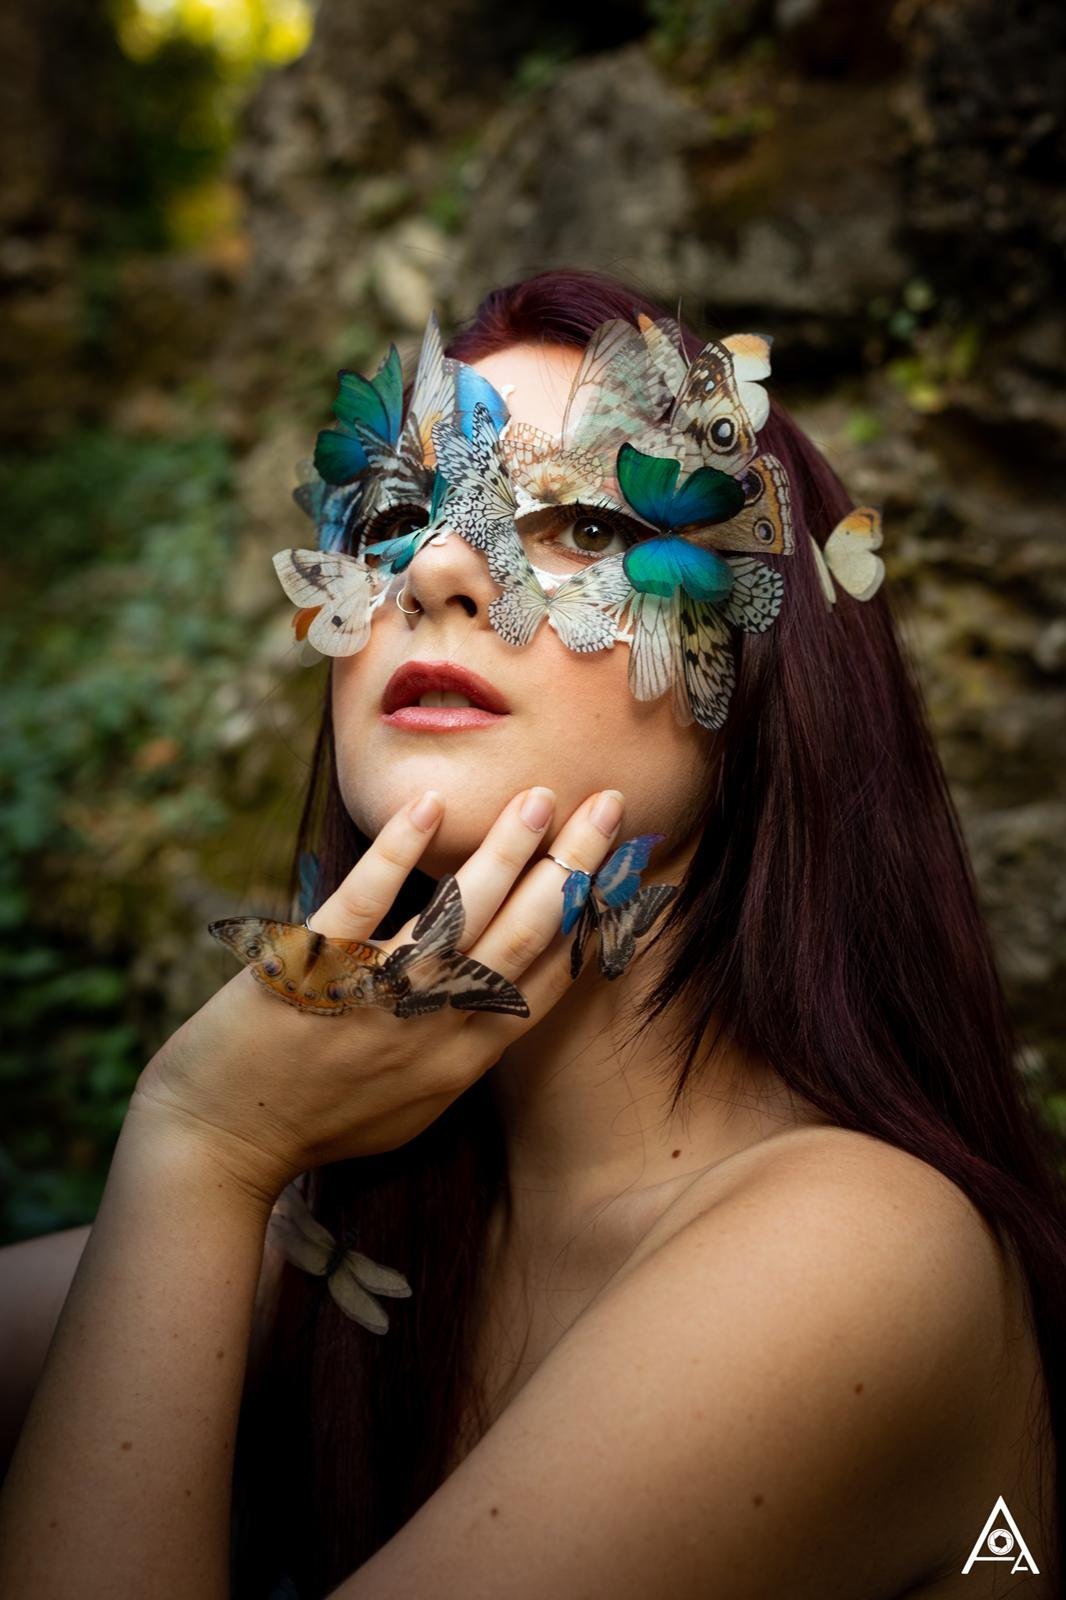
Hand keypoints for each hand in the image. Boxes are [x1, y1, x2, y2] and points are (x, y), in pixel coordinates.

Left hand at [132, 784, 627, 1204]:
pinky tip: (428, 807)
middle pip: (520, 940)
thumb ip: (459, 1050)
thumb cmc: (315, 1123)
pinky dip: (395, 855)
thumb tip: (501, 998)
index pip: (547, 979)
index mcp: (462, 1062)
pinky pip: (362, 907)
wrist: (216, 1148)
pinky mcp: (311, 974)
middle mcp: (431, 1033)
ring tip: (539, 798)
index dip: (590, 918)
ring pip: (456, 920)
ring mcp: (373, 1002)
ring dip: (502, 855)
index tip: (623, 865)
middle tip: (608, 806)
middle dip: (572, 869)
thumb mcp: (413, 1106)